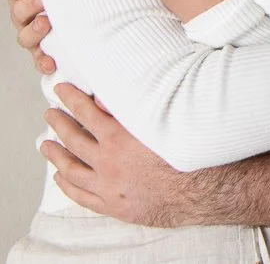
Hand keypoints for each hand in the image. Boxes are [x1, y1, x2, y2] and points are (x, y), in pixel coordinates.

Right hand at [5, 0, 55, 73]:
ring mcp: (35, 36)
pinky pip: (39, 61)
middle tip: (42, 0)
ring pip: (25, 37)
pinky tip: (50, 62)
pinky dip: (43, 62)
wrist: (91, 18)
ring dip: (33, 31)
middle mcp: (27, 16)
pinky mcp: (46, 54)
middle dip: (28, 6)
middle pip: (17, 12)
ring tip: (46, 24)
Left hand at [41, 83, 186, 225]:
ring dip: (55, 155)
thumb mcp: (157, 122)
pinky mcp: (113, 205)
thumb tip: (103, 96)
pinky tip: (60, 177)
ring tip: (45, 144)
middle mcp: (108, 162)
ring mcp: (107, 186)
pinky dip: (67, 186)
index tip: (60, 90)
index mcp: (119, 138)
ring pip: (71, 169)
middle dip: (58, 123)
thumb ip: (128, 108)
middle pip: (73, 139)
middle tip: (49, 114)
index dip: (71, 98)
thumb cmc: (182, 152)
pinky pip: (81, 195)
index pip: (86, 112)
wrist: (197, 191)